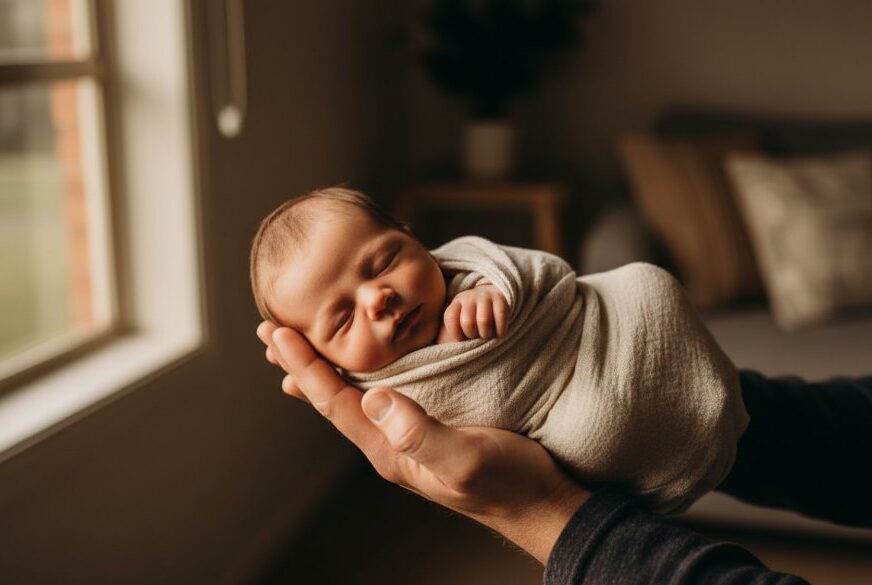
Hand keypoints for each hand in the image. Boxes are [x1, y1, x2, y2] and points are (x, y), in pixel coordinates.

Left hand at [257, 321, 589, 563]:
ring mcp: (409, 434)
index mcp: (390, 449)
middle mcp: (391, 441)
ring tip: (301, 344)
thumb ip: (419, 433)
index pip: (335, 402)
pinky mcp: (430, 423)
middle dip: (302, 365)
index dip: (306, 367)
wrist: (540, 500)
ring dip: (327, 366)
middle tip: (270, 332)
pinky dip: (362, 371)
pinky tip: (363, 363)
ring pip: (355, 394)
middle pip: (334, 397)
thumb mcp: (464, 458)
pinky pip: (383, 392)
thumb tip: (374, 399)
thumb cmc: (508, 482)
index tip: (278, 334)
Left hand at [437, 284, 508, 343]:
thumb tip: (431, 357)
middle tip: (475, 336)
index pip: (450, 318)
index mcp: (456, 303)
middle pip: (468, 322)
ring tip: (486, 335)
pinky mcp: (501, 299)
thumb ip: (445, 338)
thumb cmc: (471, 320)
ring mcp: (485, 296)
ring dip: (486, 334)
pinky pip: (500, 317)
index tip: (461, 338)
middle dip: (472, 335)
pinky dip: (500, 331)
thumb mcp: (456, 325)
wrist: (491, 299)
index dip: (456, 334)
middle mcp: (469, 297)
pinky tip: (498, 334)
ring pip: (484, 321)